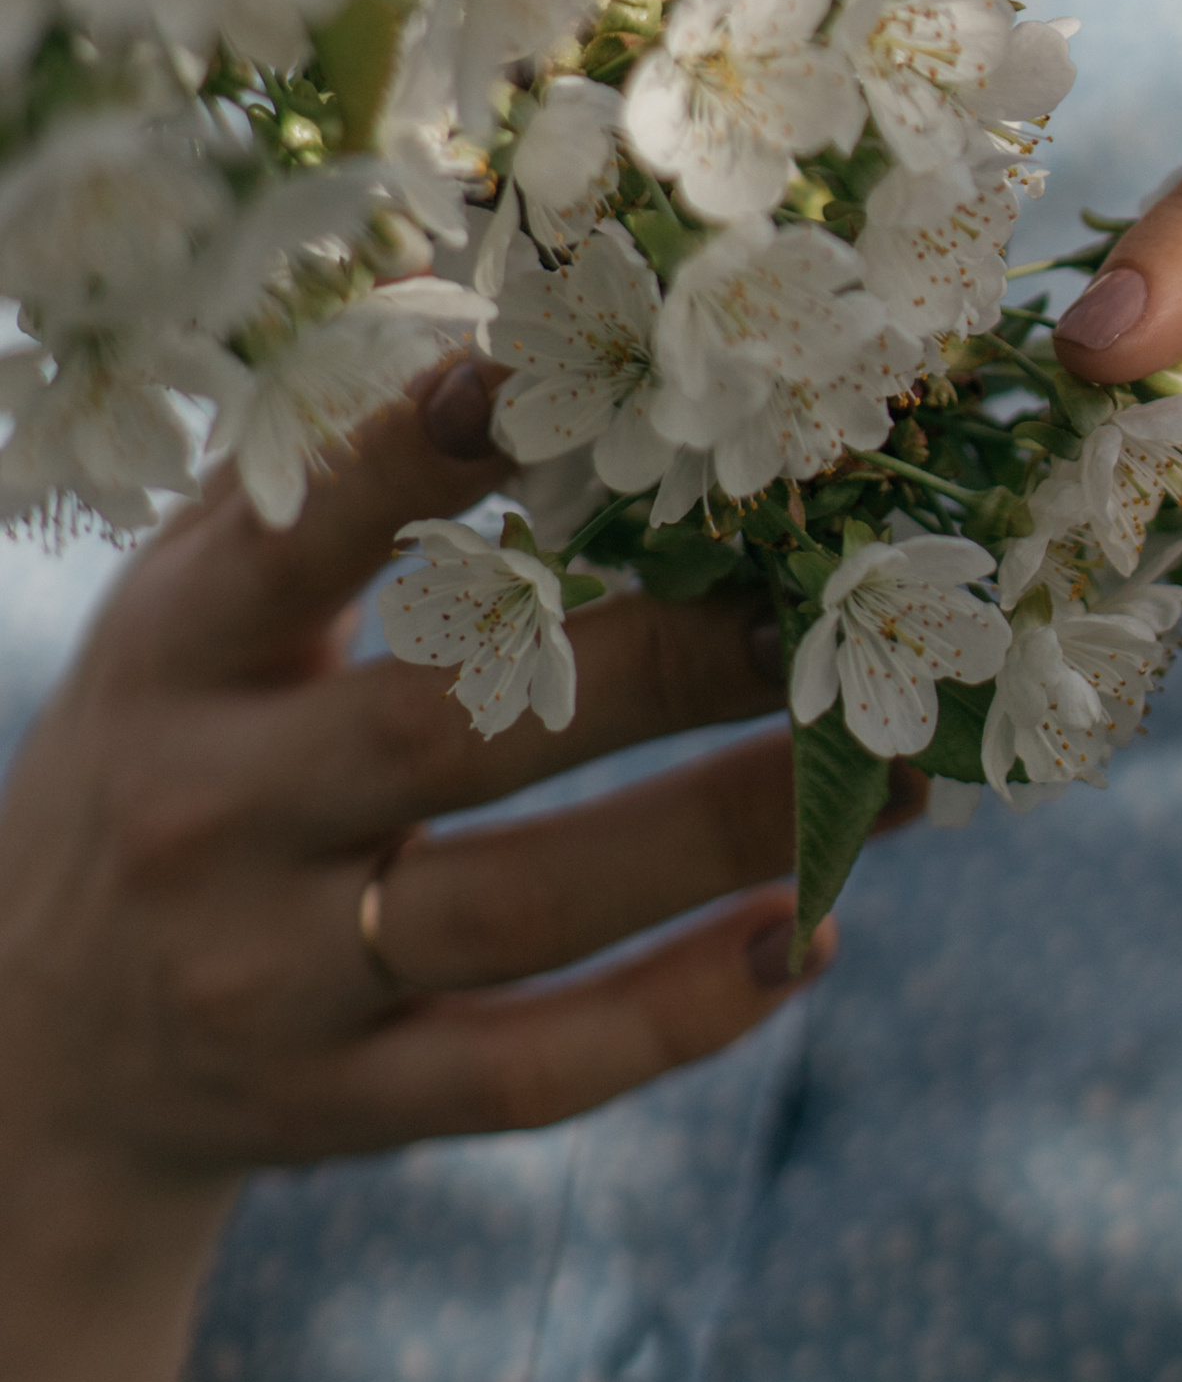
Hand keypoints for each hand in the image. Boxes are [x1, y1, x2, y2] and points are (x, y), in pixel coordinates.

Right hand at [0, 353, 890, 1381]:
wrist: (34, 1055)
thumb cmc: (169, 749)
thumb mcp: (188, 604)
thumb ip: (314, 464)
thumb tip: (467, 273)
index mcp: (179, 657)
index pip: (303, 543)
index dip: (417, 460)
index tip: (550, 376)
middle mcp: (217, 816)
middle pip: (455, 729)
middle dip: (666, 656)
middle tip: (832, 598)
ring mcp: (275, 978)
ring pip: (525, 907)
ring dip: (725, 832)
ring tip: (895, 770)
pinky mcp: (344, 1109)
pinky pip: (529, 1071)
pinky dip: (679, 1012)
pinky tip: (809, 933)